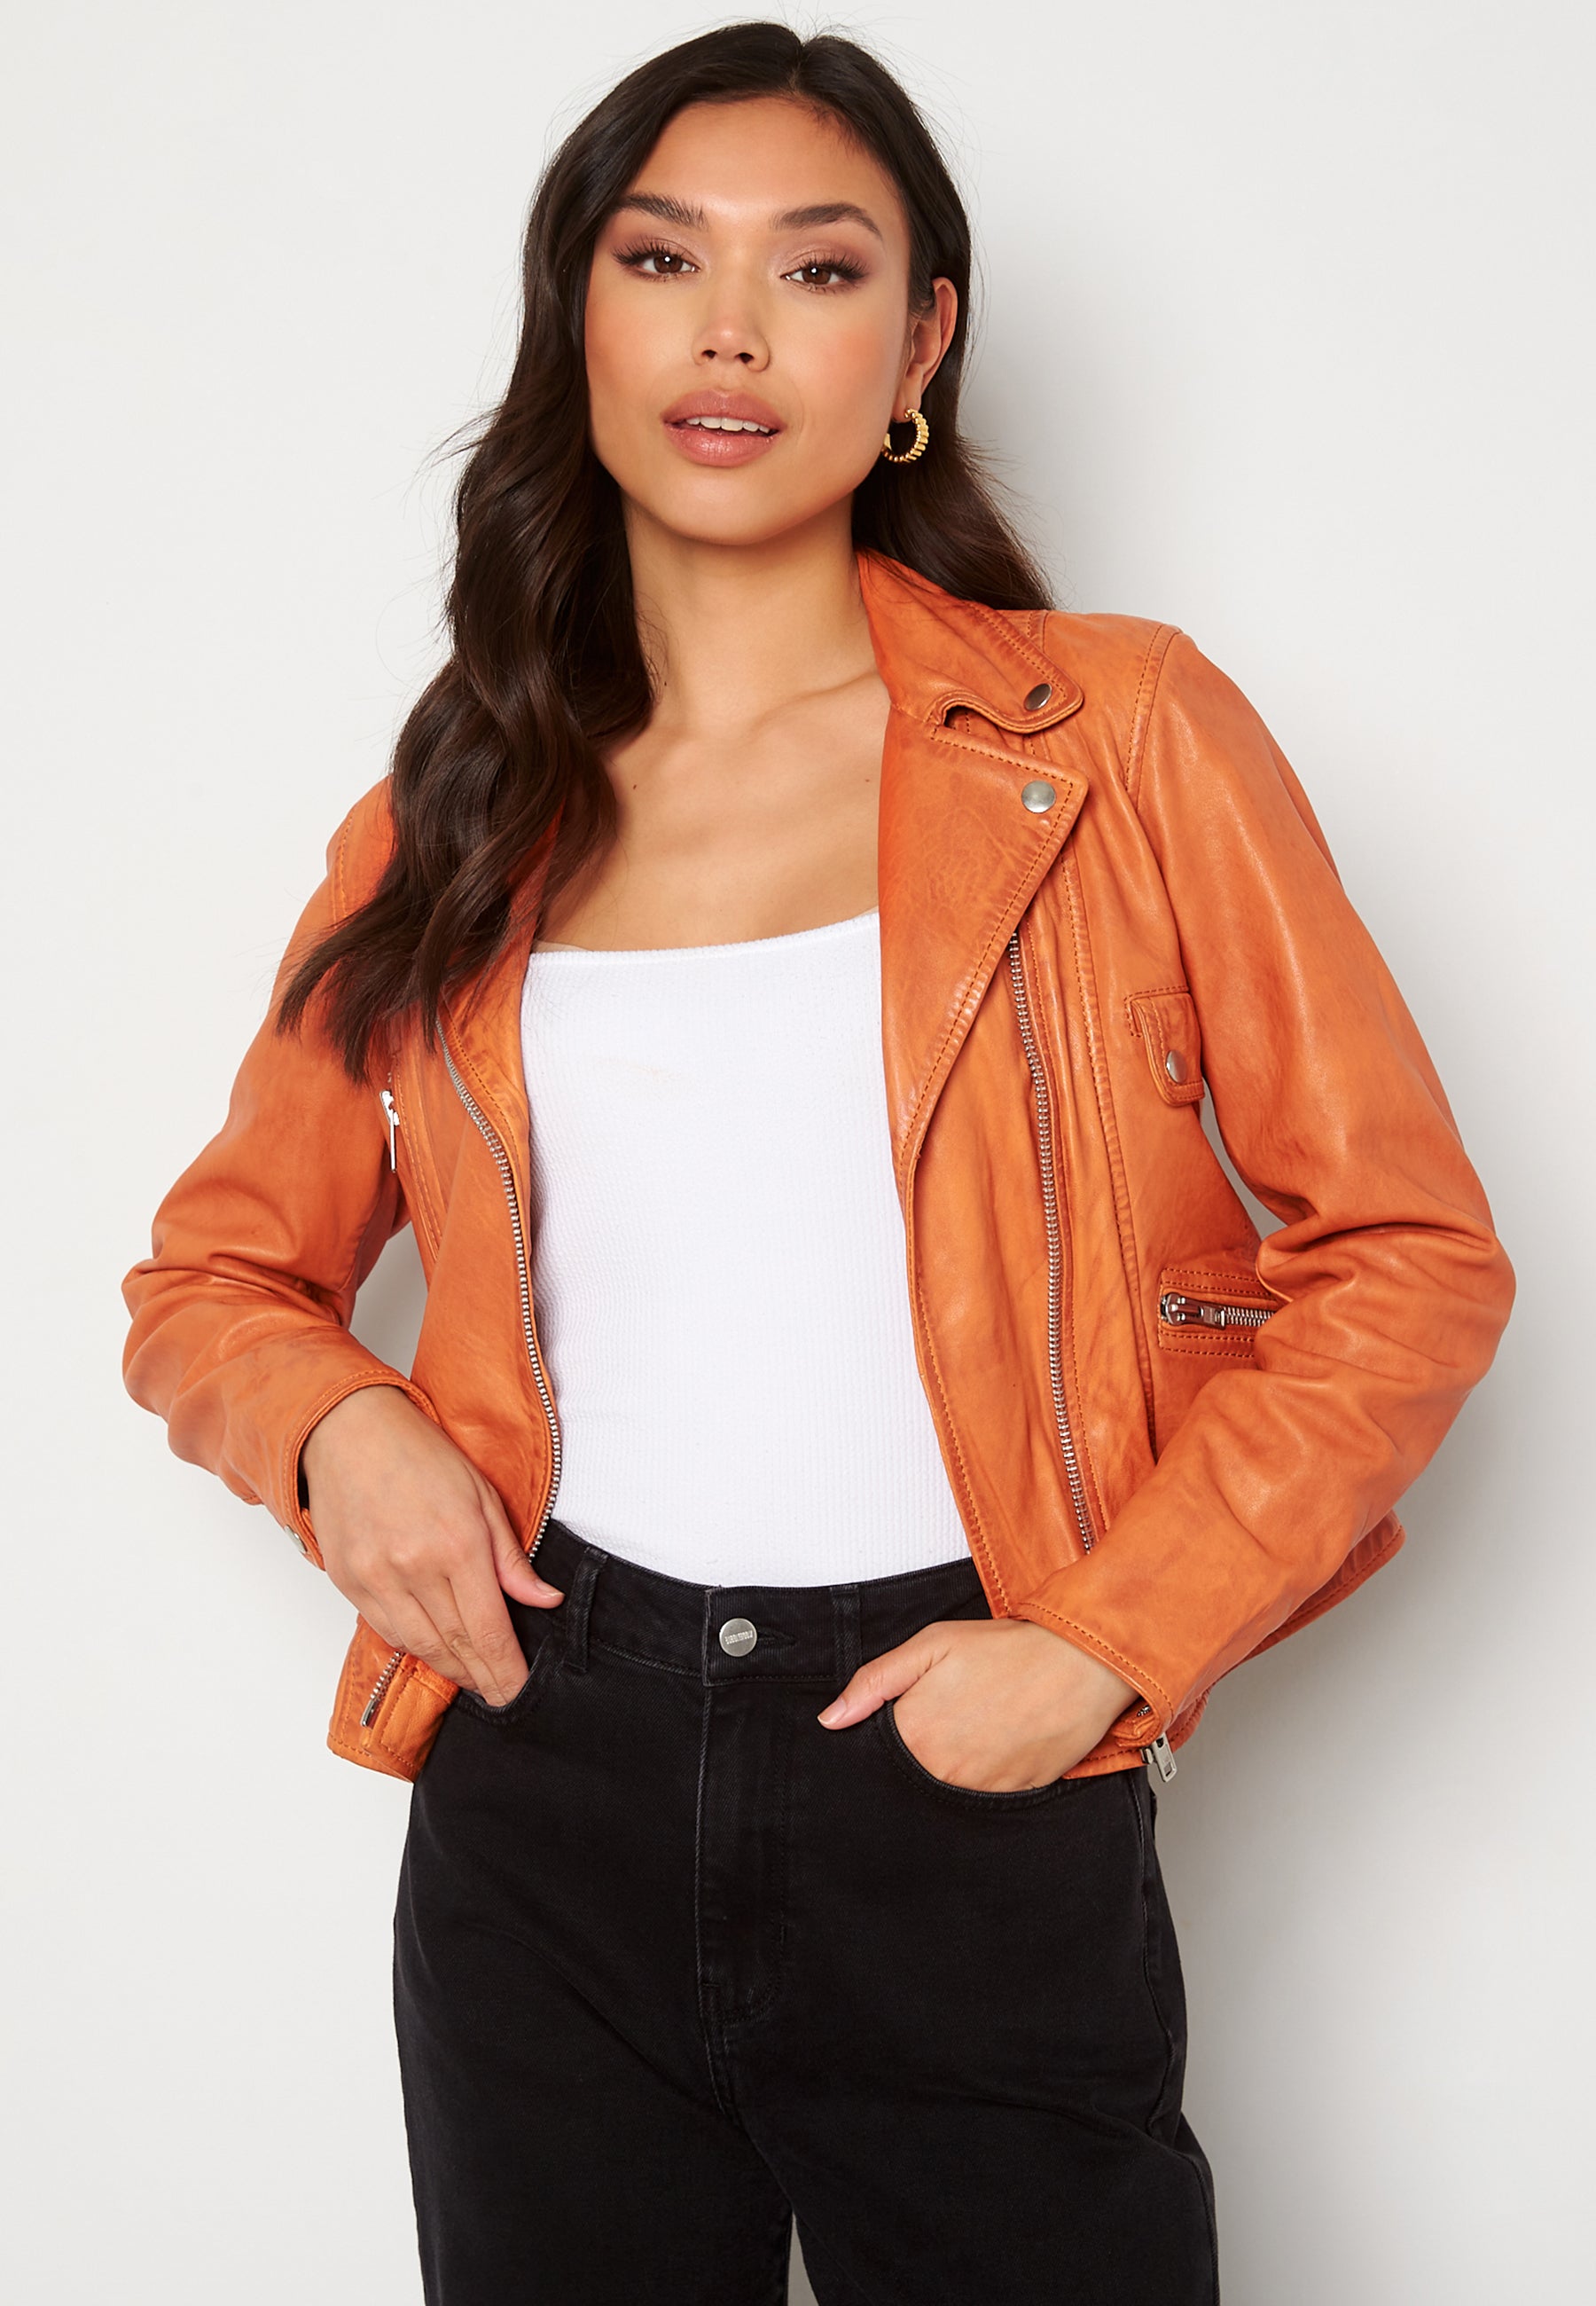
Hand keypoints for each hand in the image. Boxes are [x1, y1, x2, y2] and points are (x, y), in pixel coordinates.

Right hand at [301, 1385, 563, 1706]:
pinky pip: (386, 1631)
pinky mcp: (348, 1581)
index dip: (506, 1670)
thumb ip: (512, 1557)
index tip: (519, 1691)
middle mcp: (415, 1568)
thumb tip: (545, 1600)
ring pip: (420, 1646)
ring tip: (473, 1679)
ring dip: (450, 1669)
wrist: (348, 1431)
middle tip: (501, 1694)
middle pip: (456, 1646)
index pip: (488, 1630)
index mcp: (458, 1544)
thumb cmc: (419, 1454)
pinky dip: (414, 1646)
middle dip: (483, 1677)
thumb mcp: (482, 1495)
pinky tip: (433, 1649)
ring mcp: (376, 1578)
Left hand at [817, 1617, 1137, 1790]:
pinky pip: (987, 1801)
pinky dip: (986, 1781)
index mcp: (915, 1734)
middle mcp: (943, 1771)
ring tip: (974, 1734)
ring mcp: (981, 1789)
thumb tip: (830, 1720)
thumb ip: (874, 1682)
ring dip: (952, 1773)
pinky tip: (998, 1749)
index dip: (889, 1744)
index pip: (879, 1760)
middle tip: (947, 1726)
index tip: (905, 1729)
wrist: (1079, 1663)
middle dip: (919, 1760)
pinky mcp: (1015, 1796)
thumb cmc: (1005, 1649)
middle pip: (912, 1781)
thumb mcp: (931, 1646)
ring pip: (948, 1794)